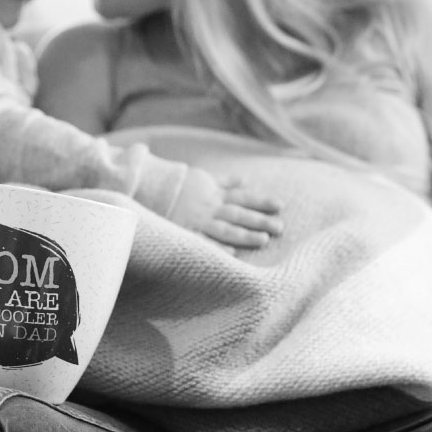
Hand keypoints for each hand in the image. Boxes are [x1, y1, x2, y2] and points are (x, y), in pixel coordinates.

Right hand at [168, 169, 282, 249]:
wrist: (150, 187)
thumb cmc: (180, 186)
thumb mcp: (204, 179)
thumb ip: (225, 182)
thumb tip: (245, 180)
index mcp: (215, 195)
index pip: (243, 198)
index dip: (261, 201)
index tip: (280, 205)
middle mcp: (210, 208)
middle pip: (239, 214)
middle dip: (260, 220)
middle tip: (281, 228)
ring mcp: (198, 221)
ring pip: (225, 228)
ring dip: (245, 234)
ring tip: (264, 240)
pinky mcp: (185, 232)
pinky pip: (202, 240)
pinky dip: (216, 246)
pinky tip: (231, 252)